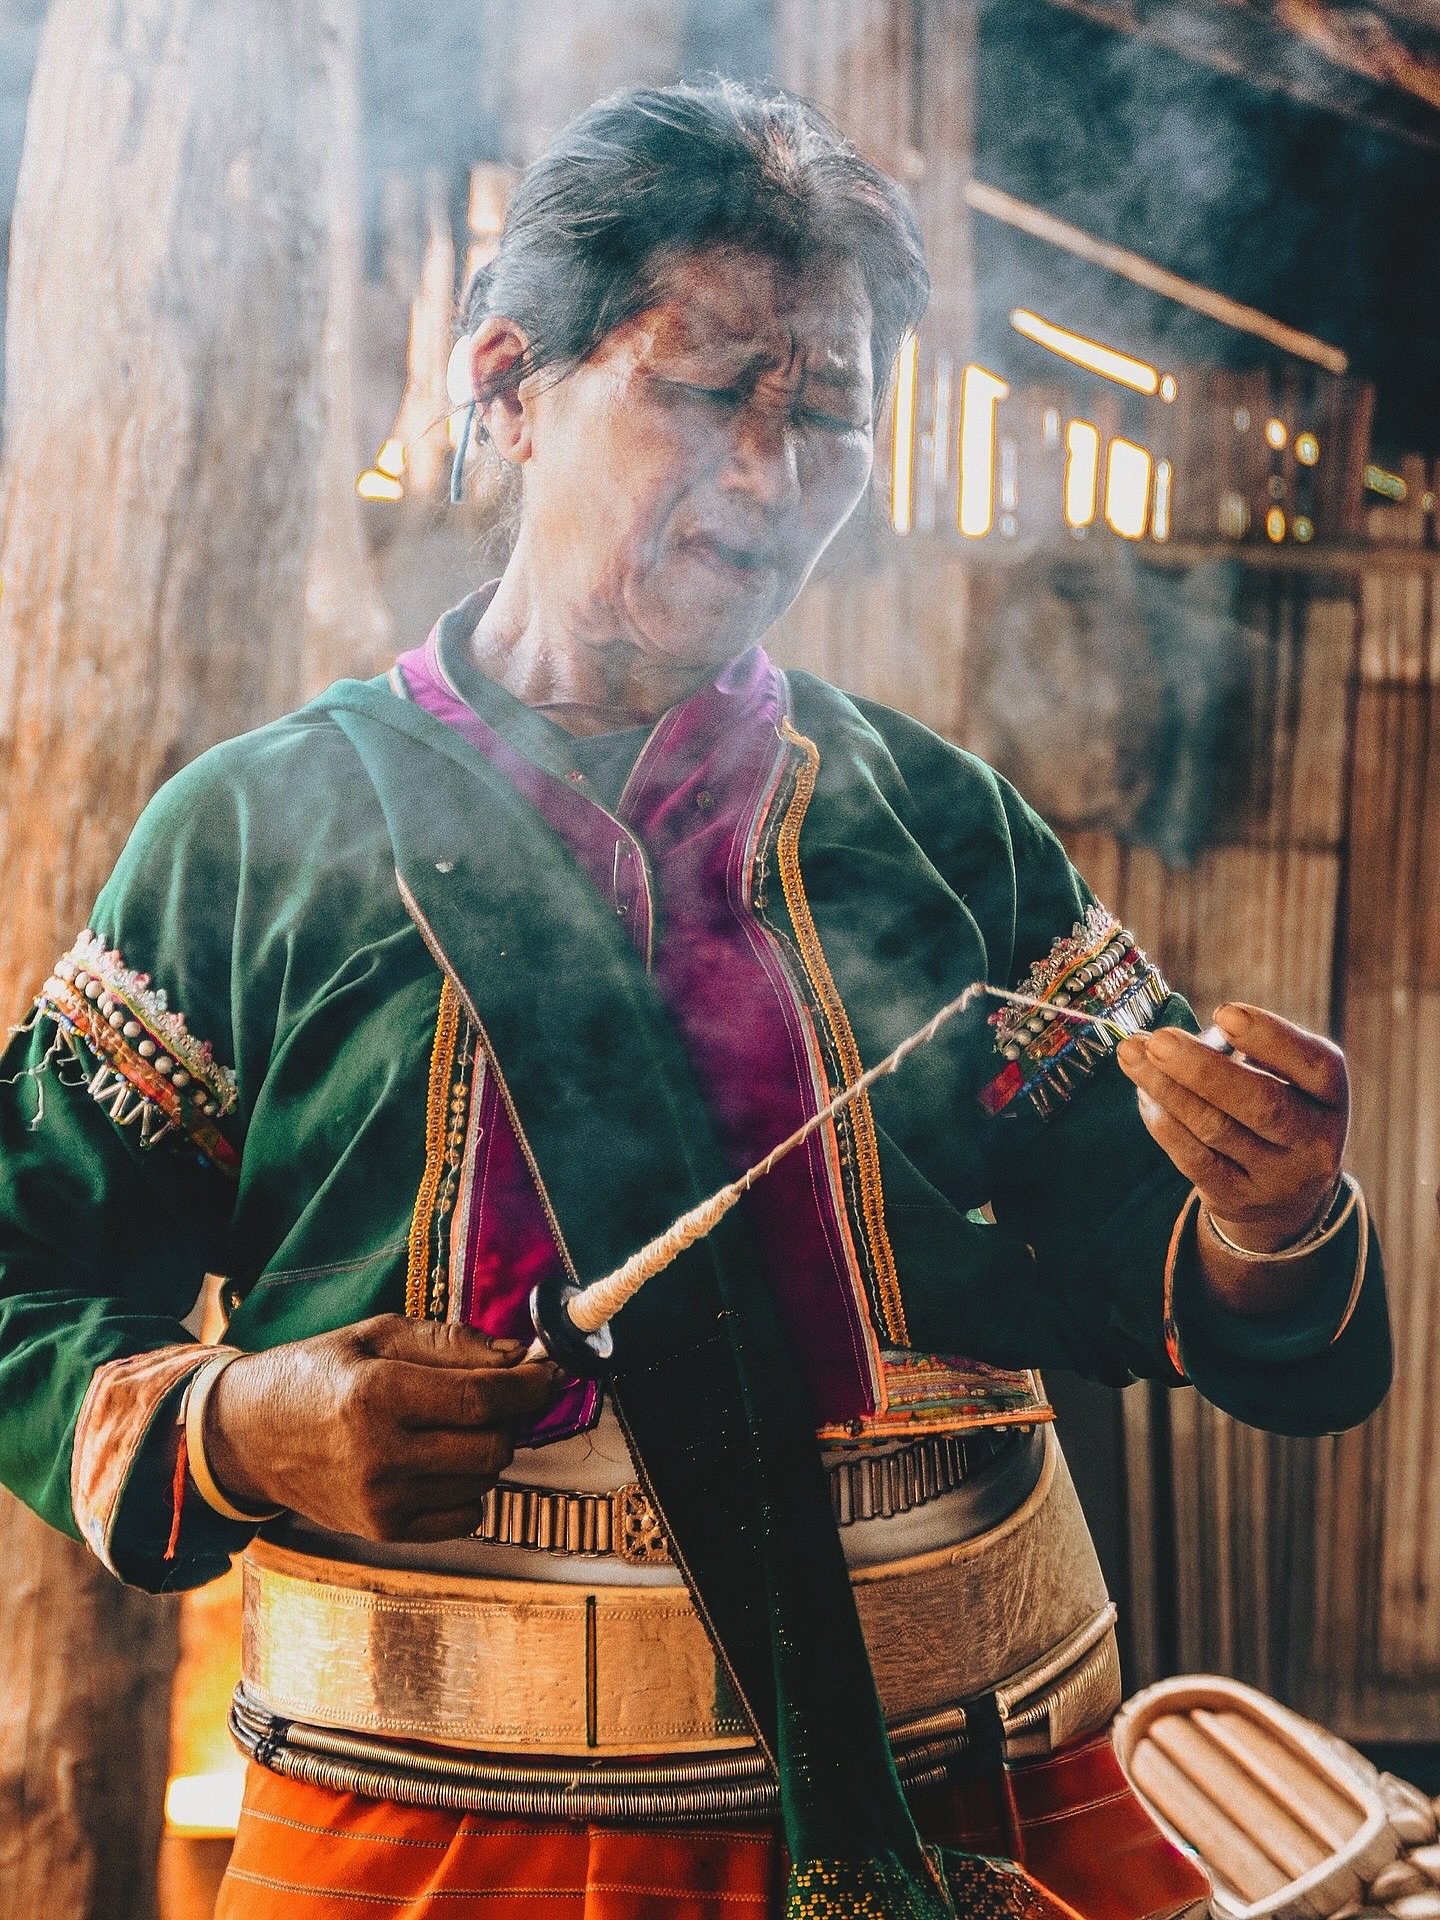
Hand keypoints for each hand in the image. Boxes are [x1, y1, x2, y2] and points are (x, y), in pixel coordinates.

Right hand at [204, 1313, 564, 1541]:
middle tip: (494, 1397)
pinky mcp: (383, 1532)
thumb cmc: (319, 1374)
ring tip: (452, 1426)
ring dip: (487, 1450)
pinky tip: (438, 1461)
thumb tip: (519, 1356)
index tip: (546, 1373)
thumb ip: (451, 1342)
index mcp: (377, 1395)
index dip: (528, 1386)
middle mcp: (380, 1456)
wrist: (250, 1436)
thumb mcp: (377, 1334)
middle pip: (492, 1445)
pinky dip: (468, 1487)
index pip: (483, 1398)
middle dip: (509, 1418)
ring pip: (484, 1479)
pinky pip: (466, 1516)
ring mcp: (381, 1502)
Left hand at [1117, 1003, 1348, 1282]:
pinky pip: (1195, 1159)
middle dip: (1205, 1070)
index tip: (1224, 1013)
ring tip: (1132, 1055)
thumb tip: (1172, 1040)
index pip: (1315, 1065)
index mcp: (1330, 1095)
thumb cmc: (1275, 1106)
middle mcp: (1315, 1139)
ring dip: (1168, 1089)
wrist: (1283, 1194)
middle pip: (1262, 1104)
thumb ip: (1247, 1052)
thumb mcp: (1285, 1077)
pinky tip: (1145, 1096)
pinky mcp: (1238, 1197)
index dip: (1271, 1038)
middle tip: (1159, 1040)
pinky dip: (1166, 1124)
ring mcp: (1277, 1175)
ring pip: (1217, 1129)